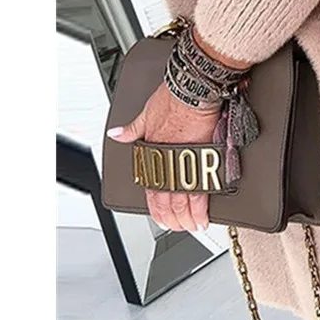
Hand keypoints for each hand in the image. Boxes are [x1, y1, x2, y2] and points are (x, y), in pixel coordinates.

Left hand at [107, 82, 220, 231]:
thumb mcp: (144, 114)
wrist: (191, 91)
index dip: (156, 207)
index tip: (162, 216)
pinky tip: (204, 218)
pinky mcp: (202, 161)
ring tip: (193, 227)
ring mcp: (184, 164)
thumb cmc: (171, 99)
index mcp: (153, 154)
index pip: (151, 189)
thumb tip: (116, 133)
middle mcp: (166, 163)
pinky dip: (201, 209)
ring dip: (187, 218)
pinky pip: (200, 193)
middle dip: (173, 218)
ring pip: (182, 201)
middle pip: (167, 200)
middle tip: (180, 227)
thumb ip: (132, 128)